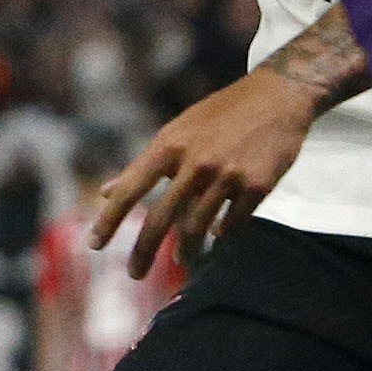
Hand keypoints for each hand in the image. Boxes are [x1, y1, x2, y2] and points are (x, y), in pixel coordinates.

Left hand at [94, 72, 315, 272]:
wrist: (278, 96)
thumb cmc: (220, 115)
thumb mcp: (176, 131)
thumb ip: (143, 165)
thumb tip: (105, 192)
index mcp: (169, 145)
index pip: (129, 189)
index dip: (109, 220)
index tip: (94, 245)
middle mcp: (195, 161)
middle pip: (161, 219)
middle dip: (143, 252)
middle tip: (133, 274)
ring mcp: (227, 175)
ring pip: (197, 229)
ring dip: (187, 250)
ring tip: (182, 260)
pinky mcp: (257, 186)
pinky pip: (232, 224)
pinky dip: (223, 232)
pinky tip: (219, 233)